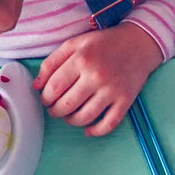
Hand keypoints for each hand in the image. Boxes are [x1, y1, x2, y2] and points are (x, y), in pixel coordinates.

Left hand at [36, 26, 166, 135]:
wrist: (138, 43)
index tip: (46, 99)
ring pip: (85, 117)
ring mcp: (112, 90)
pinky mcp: (125, 100)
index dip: (45, 98)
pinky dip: (96, 131)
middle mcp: (96, 76)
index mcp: (81, 59)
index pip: (54, 88)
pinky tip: (88, 130)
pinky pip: (108, 124)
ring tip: (69, 117)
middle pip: (67, 105)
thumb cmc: (103, 43)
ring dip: (71, 121)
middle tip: (55, 109)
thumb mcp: (75, 44)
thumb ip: (52, 62)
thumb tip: (36, 86)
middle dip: (55, 111)